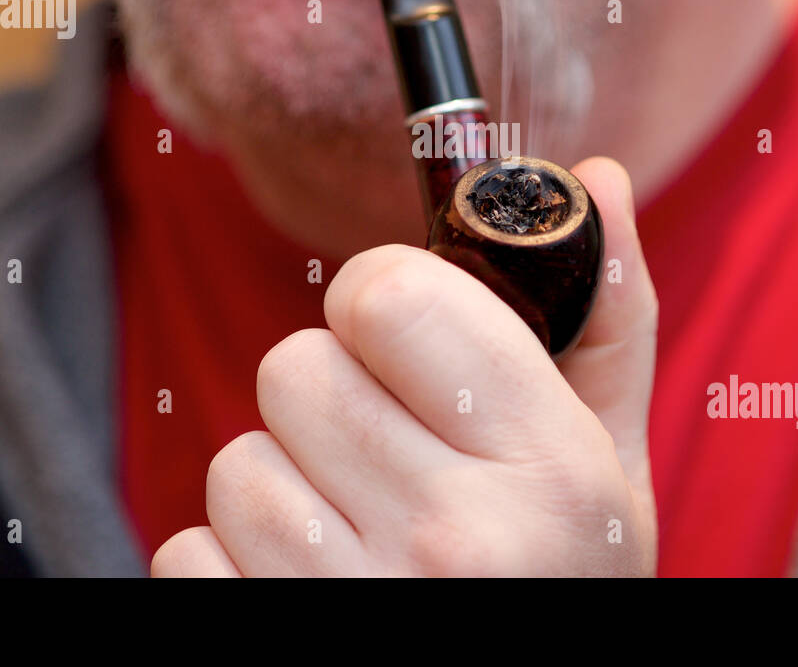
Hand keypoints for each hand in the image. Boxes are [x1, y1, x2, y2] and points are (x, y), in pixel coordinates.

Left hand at [151, 157, 658, 575]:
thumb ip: (604, 320)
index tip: (405, 337)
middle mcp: (454, 540)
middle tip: (387, 449)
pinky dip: (235, 562)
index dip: (386, 303)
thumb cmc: (562, 580)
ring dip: (287, 484)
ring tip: (358, 530)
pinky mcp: (266, 640)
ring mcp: (353, 603)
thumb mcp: (610, 465)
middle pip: (296, 368)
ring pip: (237, 460)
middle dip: (334, 398)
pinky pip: (188, 549)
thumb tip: (598, 176)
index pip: (387, 295)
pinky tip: (311, 585)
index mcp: (546, 467)